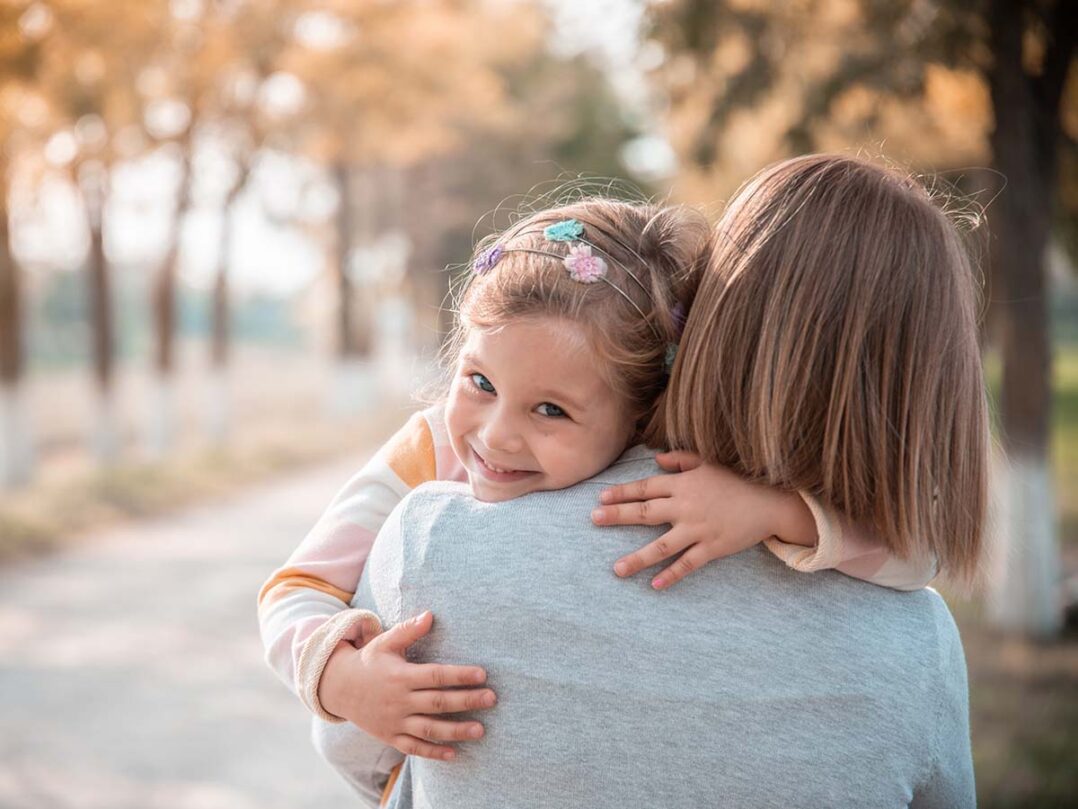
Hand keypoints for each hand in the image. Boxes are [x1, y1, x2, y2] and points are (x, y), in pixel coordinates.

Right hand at [318, 610, 495, 760]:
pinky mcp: (390, 736)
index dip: (460, 675)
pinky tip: (454, 753)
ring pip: (429, 729)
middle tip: (492, 698)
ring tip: (481, 730)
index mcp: (401, 676)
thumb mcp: (385, 642)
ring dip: (456, 731)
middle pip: (438, 703)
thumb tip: (430, 615)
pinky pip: (413, 748)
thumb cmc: (369, 661)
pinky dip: (433, 753)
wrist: (338, 688)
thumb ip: (408, 630)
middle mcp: (399, 700)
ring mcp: (394, 721)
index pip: (436, 676)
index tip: (483, 675)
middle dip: (466, 701)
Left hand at [591, 451, 815, 589]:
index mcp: (683, 484)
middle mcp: (686, 506)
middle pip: (645, 513)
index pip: (646, 488)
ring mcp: (698, 529)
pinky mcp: (712, 548)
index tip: (601, 497)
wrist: (770, 502)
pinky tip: (654, 585)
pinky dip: (671, 575)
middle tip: (594, 520)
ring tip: (616, 569)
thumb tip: (656, 459)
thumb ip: (681, 459)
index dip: (622, 493)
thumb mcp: (709, 462)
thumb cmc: (737, 480)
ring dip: (637, 558)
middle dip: (617, 516)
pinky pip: (688, 564)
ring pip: (661, 546)